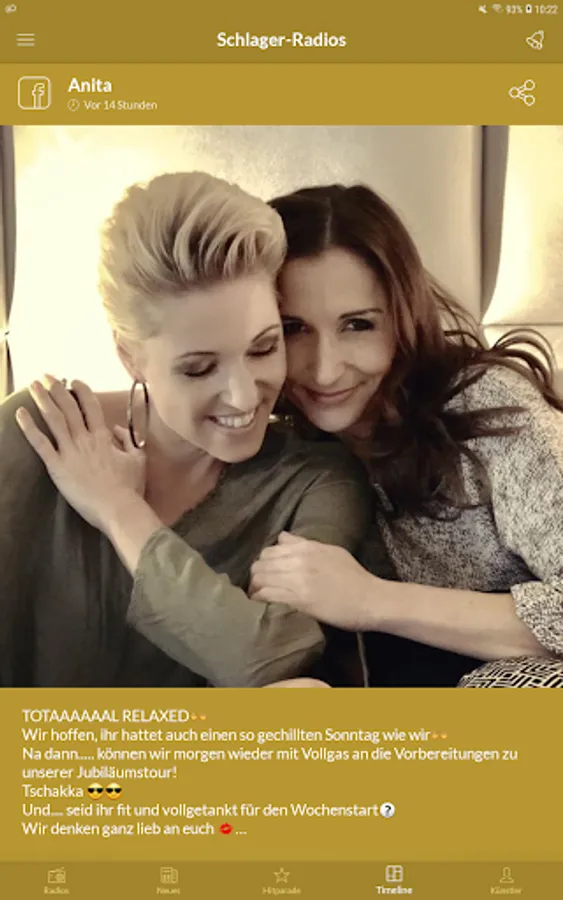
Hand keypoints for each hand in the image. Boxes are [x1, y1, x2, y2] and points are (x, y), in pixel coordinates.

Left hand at [16, 375, 145, 532]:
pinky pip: (40, 443)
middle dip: (57, 389)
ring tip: (32, 385)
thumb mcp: (137, 459)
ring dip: (43, 400)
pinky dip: (29, 427)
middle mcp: (84, 439)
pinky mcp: (57, 466)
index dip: (81, 391)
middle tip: (47, 376)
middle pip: (68, 408)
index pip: (90, 406)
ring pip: (54, 419)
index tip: (73, 381)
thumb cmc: (130, 487)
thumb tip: (117, 428)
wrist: (118, 508)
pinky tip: (20, 413)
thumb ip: (128, 440)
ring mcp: (69, 452)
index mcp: (103, 437)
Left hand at [249, 532, 375, 630]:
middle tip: (257, 584)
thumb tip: (282, 537)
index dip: (264, 561)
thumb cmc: (354, 577)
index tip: (265, 570)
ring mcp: (299, 579)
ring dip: (255, 586)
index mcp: (308, 547)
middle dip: (256, 574)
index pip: (271, 549)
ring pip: (261, 578)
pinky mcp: (299, 599)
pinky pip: (268, 594)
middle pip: (262, 563)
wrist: (370, 599)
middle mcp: (300, 560)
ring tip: (255, 594)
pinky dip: (260, 597)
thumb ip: (304, 544)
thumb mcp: (331, 552)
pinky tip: (259, 602)